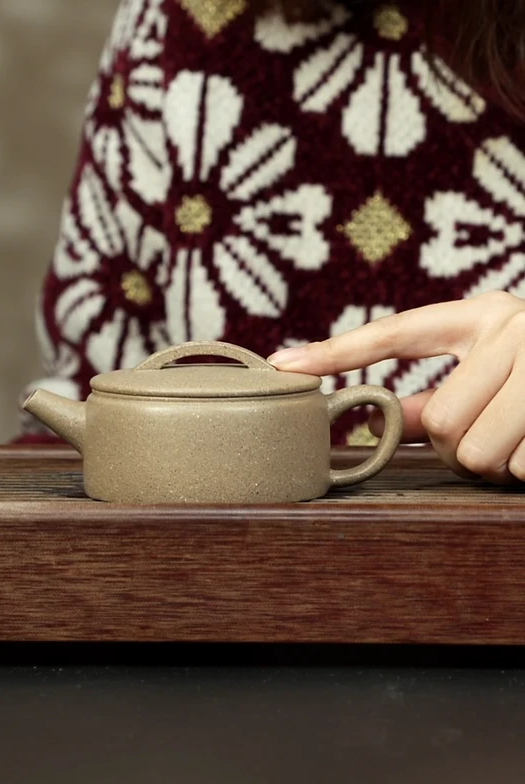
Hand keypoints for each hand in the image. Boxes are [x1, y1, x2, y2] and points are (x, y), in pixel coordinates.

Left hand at [269, 292, 524, 483]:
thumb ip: (440, 387)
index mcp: (484, 314)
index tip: (282, 366)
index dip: (337, 351)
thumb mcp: (499, 360)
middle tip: (495, 430)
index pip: (397, 332)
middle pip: (439, 422)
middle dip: (459, 444)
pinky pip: (521, 468)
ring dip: (498, 462)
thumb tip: (373, 418)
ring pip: (476, 452)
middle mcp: (511, 328)